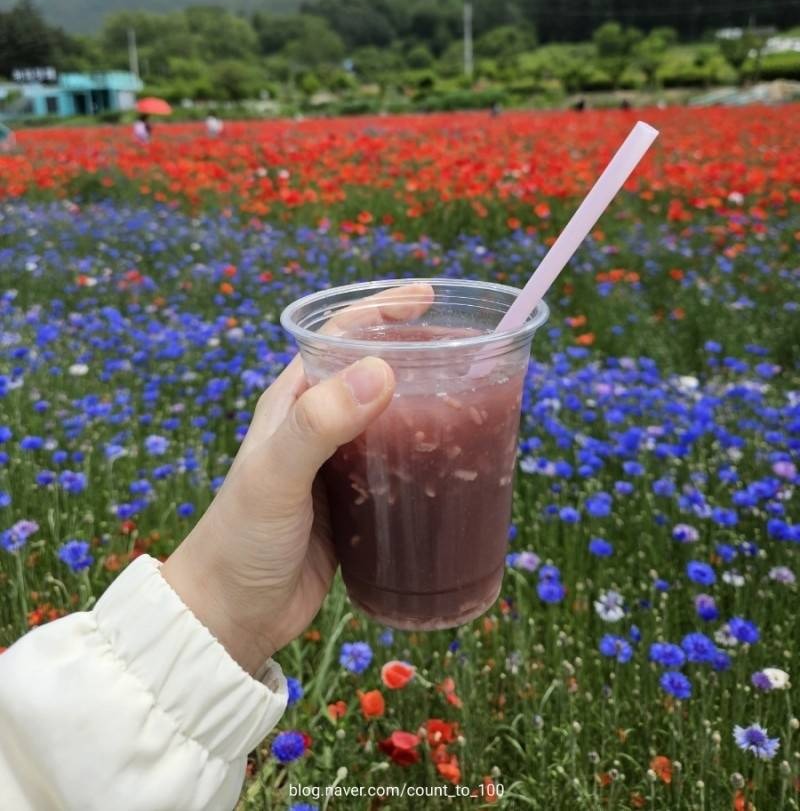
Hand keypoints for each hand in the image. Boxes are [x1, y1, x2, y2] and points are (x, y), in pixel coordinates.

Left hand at [161, 283, 432, 674]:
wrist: (229, 618)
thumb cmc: (242, 539)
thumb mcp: (276, 475)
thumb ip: (320, 423)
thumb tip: (382, 370)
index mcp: (294, 400)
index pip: (341, 335)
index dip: (383, 309)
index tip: (429, 297)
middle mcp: (317, 424)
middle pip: (375, 371)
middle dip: (418, 352)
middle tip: (470, 352)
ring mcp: (337, 465)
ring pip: (393, 418)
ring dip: (428, 403)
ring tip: (476, 399)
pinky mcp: (354, 505)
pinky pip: (399, 466)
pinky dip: (428, 454)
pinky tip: (458, 462)